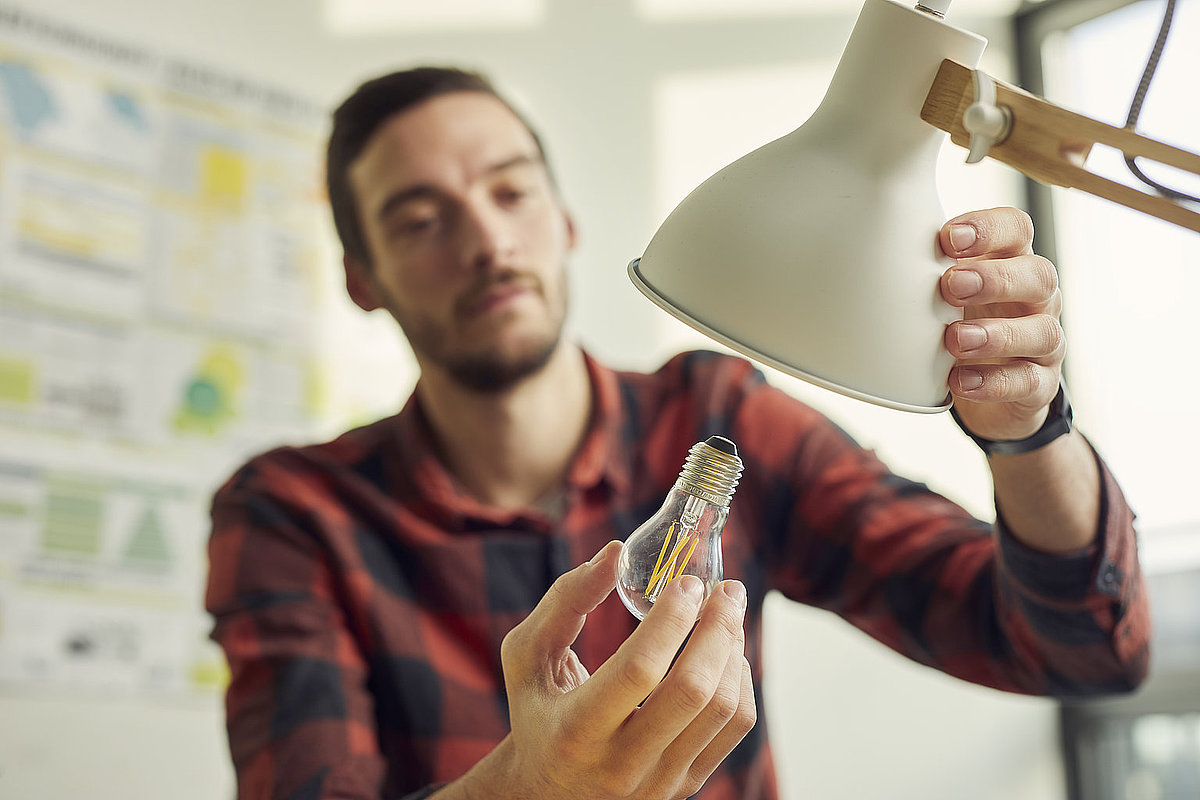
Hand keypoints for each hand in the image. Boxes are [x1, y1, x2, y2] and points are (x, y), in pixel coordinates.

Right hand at [491, 541, 754, 799]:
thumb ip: (566, 600)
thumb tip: (616, 554)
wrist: (547, 789)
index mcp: (576, 730)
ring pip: (722, 710)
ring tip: (729, 613)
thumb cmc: (537, 708)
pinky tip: (727, 653)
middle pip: (693, 691)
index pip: (638, 670)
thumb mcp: (527, 655)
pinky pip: (734, 730)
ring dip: (734, 650)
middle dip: (718, 629)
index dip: (671, 619)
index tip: (687, 582)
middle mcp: (620, 764)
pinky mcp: (685, 786)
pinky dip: (739, 682)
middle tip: (727, 589)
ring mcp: (658, 782)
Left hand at [939, 207, 1064, 441]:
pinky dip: (995, 383)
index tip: (949, 238)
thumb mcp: (943, 291)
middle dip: (995, 278)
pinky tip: (962, 381)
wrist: (987, 385)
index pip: (1017, 230)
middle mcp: (1036, 299)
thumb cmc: (961, 321)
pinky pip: (1029, 382)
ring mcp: (1043, 342)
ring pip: (1042, 332)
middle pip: (1038, 276)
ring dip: (997, 335)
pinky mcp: (1041, 383)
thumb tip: (870, 250)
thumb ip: (923, 270)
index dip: (989, 229)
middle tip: (951, 285)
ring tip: (955, 339)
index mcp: (1011, 264)